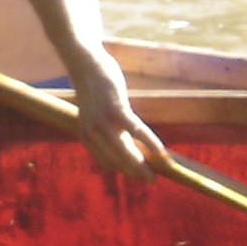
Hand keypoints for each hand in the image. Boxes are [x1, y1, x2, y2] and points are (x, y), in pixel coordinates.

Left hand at [67, 48, 169, 180]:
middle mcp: (92, 132)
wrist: (86, 65)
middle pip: (116, 160)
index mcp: (86, 136)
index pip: (107, 162)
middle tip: (151, 180)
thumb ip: (109, 131)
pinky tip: (160, 150)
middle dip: (135, 173)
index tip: (139, 175)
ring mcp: (102, 121)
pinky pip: (135, 129)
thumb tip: (128, 147)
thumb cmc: (95, 90)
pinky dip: (149, 141)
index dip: (125, 171)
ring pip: (125, 150)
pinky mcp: (115, 108)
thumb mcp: (97, 115)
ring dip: (141, 165)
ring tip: (154, 174)